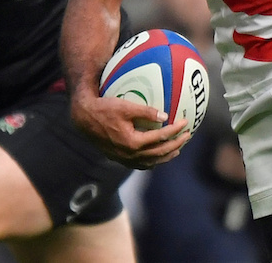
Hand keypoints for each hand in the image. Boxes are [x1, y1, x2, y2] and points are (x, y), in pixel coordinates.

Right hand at [71, 93, 189, 168]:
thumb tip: (165, 116)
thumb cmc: (104, 109)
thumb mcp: (125, 107)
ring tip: (177, 149)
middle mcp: (130, 155)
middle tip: (187, 136)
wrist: (84, 119)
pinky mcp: (119, 158)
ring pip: (151, 162)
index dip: (175, 130)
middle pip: (159, 153)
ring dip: (166, 156)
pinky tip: (156, 156)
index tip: (185, 123)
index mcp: (133, 143)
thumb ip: (145, 112)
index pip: (160, 138)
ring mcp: (124, 159)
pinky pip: (140, 164)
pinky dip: (152, 161)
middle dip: (175, 145)